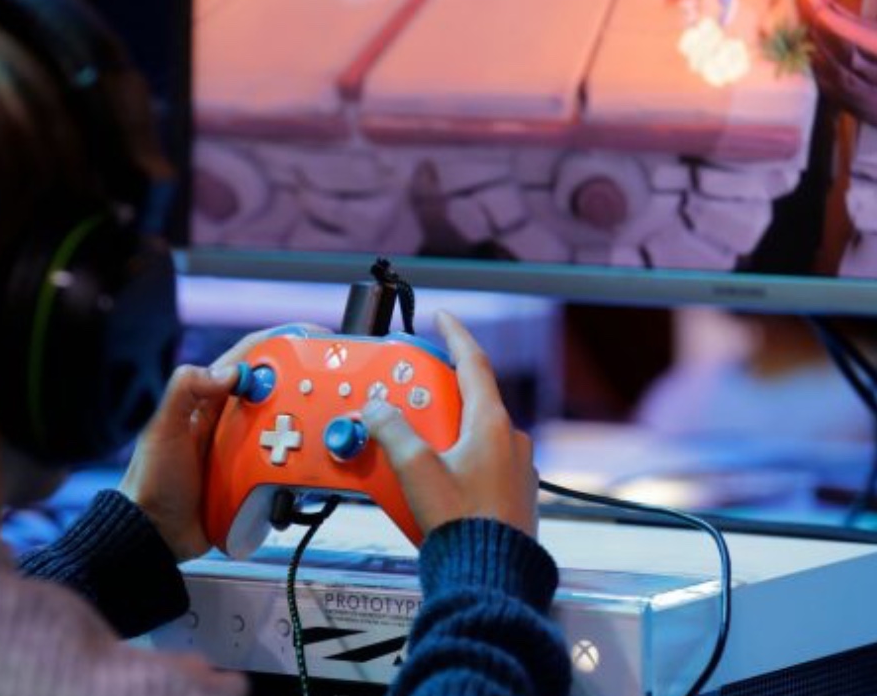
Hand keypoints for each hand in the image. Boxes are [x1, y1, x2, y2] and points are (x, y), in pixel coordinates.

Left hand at [119, 323, 328, 560]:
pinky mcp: (253, 476)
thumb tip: (228, 371)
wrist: (156, 533)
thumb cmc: (152, 479)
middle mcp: (230, 420)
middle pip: (275, 391)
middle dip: (301, 384)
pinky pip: (283, 462)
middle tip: (327, 386)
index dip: (277, 344)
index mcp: (208, 400)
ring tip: (325, 425)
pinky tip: (312, 462)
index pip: (247, 360)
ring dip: (303, 425)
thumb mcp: (163, 429)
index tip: (307, 338)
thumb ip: (186, 390)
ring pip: (284, 427)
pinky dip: (298, 460)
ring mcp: (244, 448)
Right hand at [361, 310, 538, 537]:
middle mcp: (511, 440)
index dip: (456, 335)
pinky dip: (456, 459)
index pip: (474, 363)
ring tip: (413, 449)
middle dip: (436, 397)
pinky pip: (481, 462)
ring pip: (475, 433)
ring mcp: (516, 468)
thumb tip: (377, 408)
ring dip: (445, 432)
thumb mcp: (416, 469)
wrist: (491, 574)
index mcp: (493, 424)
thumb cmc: (462, 523)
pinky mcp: (512, 493)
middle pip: (469, 400)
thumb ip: (392, 430)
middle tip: (408, 400)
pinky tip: (435, 480)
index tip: (443, 318)